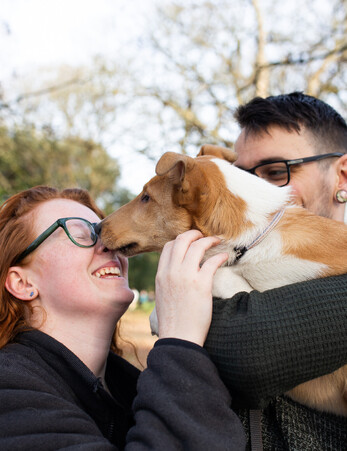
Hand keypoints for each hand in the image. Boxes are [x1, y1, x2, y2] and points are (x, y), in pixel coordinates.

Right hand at [155, 230, 227, 345]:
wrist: (178, 338)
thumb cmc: (173, 321)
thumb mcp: (162, 296)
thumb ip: (168, 281)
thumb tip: (176, 273)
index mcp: (161, 275)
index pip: (169, 247)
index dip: (180, 241)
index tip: (190, 243)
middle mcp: (172, 272)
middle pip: (182, 240)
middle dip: (194, 234)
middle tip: (203, 236)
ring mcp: (186, 277)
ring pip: (197, 247)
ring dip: (209, 241)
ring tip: (217, 241)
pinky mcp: (201, 285)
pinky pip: (212, 262)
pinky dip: (220, 256)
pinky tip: (225, 257)